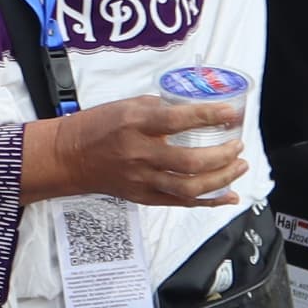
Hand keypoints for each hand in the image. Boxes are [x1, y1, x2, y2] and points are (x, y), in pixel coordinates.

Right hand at [20, 94, 250, 207]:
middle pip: (190, 161)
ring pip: (190, 187)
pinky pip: (181, 203)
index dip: (208, 116)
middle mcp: (139, 153)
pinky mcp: (142, 197)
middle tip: (238, 145)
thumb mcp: (126, 105)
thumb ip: (160, 109)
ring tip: (239, 166)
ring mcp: (141, 179)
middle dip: (222, 154)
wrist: (68, 157)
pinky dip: (209, 201)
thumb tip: (195, 111)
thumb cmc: (97, 126)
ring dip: (222, 178)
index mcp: (134, 124)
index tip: (230, 114)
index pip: (178, 120)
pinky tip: (228, 195)